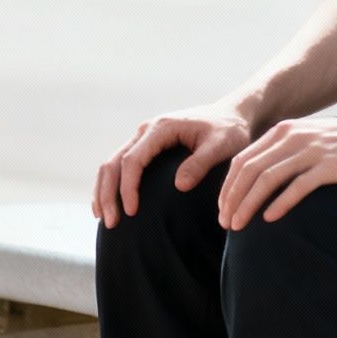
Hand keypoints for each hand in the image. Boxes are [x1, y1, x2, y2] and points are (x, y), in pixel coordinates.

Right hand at [93, 102, 256, 228]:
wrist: (232, 114)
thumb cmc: (229, 130)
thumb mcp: (221, 145)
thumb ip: (200, 163)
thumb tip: (179, 185)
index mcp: (161, 128)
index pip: (133, 160)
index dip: (128, 187)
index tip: (132, 212)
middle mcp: (146, 131)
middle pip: (114, 162)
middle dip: (108, 194)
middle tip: (111, 223)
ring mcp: (144, 138)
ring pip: (112, 164)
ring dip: (104, 191)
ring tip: (104, 219)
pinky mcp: (147, 147)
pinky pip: (121, 166)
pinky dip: (112, 185)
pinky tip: (112, 205)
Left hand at [218, 114, 336, 230]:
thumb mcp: (311, 138)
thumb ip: (286, 151)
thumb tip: (260, 179)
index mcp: (284, 131)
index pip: (243, 160)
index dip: (228, 187)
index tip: (223, 210)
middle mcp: (293, 137)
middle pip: (249, 170)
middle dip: (232, 199)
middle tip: (225, 224)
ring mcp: (311, 150)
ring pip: (267, 179)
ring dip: (248, 204)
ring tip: (239, 226)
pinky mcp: (330, 165)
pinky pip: (297, 186)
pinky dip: (280, 203)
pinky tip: (270, 218)